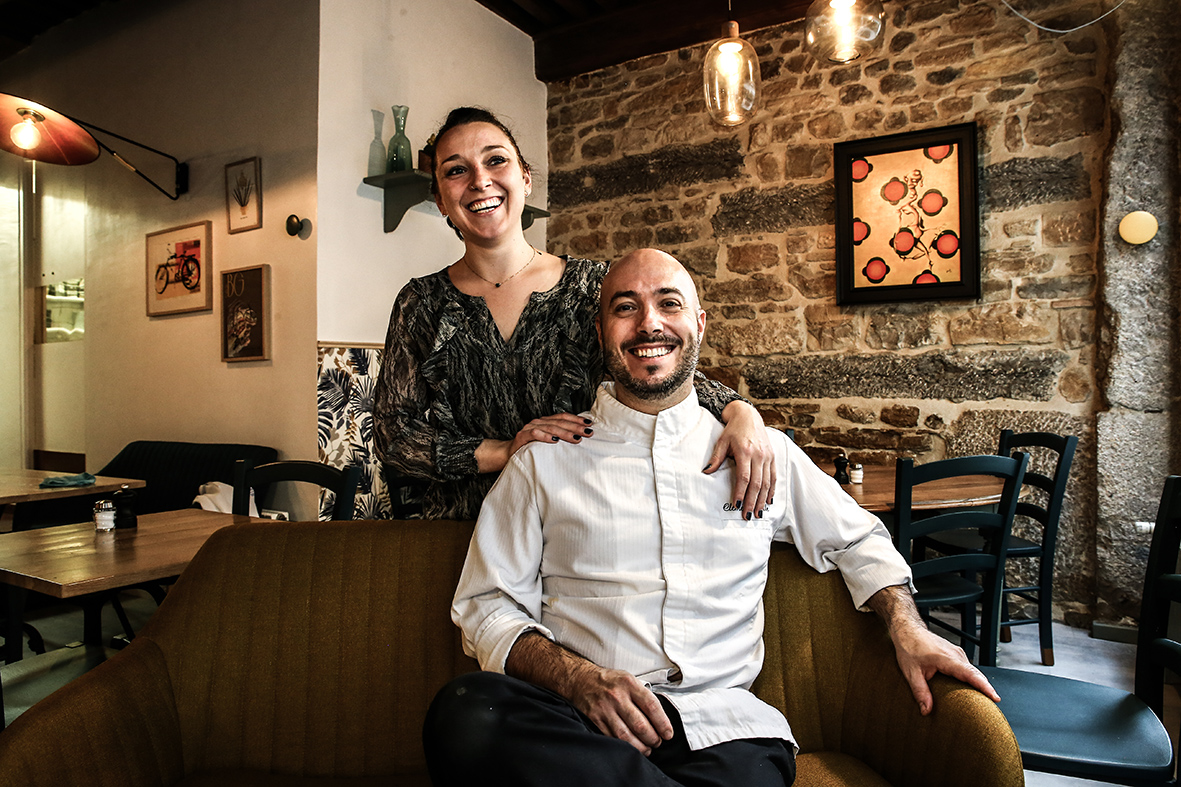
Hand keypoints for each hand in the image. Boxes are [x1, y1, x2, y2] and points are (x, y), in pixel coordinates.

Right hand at [509, 413, 594, 455]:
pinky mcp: (522, 436)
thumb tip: (579, 439)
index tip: (589, 424)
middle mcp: (538, 422)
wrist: (508, 454)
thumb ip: (559, 438)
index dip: (576, 419)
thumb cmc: (530, 449)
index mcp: (545, 422)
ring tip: (576, 438)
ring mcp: (529, 428)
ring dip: (565, 433)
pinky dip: (545, 436)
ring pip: (550, 427)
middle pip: (559, 422)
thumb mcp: (546, 442)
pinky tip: (555, 440)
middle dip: (575, 427)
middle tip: (588, 432)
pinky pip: (535, 434)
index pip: (563, 417)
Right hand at [565, 665, 673, 755]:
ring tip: (647, 748)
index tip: (668, 734)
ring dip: (640, 746)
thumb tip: (661, 718)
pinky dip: (624, 746)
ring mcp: (604, 709)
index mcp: (629, 684)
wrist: (581, 680)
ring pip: (626, 735)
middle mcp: (617, 696)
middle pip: (640, 725)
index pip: (652, 706)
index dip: (663, 723)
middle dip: (653, 738)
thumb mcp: (628, 679)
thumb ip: (643, 695)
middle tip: (657, 742)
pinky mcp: (595, 719)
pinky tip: (631, 747)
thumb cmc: (609, 681)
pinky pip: (612, 738)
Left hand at [704, 401, 775, 518]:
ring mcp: (767, 456)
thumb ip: (716, 458)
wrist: (748, 415)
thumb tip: (706, 472)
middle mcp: (759, 455)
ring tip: (758, 513)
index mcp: (745, 451)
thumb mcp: (722, 442)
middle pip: (757, 483)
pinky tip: (768, 500)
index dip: (740, 492)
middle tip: (748, 516)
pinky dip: (771, 490)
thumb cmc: (733, 429)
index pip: (744, 477)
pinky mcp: (772, 456)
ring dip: (763, 499)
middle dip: (752, 502)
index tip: (736, 505)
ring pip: (767, 482)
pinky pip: (773, 476)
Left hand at [892, 622, 999, 714]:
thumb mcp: (911, 672)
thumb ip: (920, 692)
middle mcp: (956, 655)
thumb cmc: (909, 647)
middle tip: (991, 709)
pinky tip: (970, 690)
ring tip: (983, 703)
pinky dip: (972, 679)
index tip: (995, 698)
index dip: (984, 687)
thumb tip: (926, 710)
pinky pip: (968, 668)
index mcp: (947, 658)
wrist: (908, 630)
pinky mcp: (955, 655)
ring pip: (973, 672)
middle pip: (976, 674)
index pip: (971, 674)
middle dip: (985, 690)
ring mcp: (957, 653)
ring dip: (978, 685)